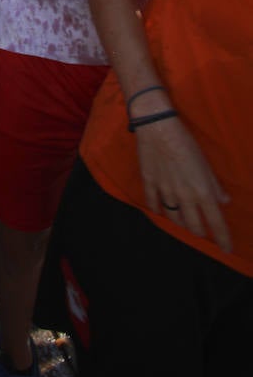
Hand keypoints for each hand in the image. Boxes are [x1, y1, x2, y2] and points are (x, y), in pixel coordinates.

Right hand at [136, 114, 231, 252]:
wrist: (157, 127)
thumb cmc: (186, 141)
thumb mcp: (205, 163)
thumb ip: (214, 185)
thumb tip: (224, 201)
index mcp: (202, 191)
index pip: (216, 222)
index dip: (223, 238)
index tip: (227, 249)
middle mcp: (184, 197)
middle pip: (193, 225)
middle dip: (199, 231)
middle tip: (202, 230)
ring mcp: (165, 192)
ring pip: (174, 218)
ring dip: (181, 222)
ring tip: (184, 221)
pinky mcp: (149, 183)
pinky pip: (153, 203)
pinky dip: (158, 209)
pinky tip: (160, 209)